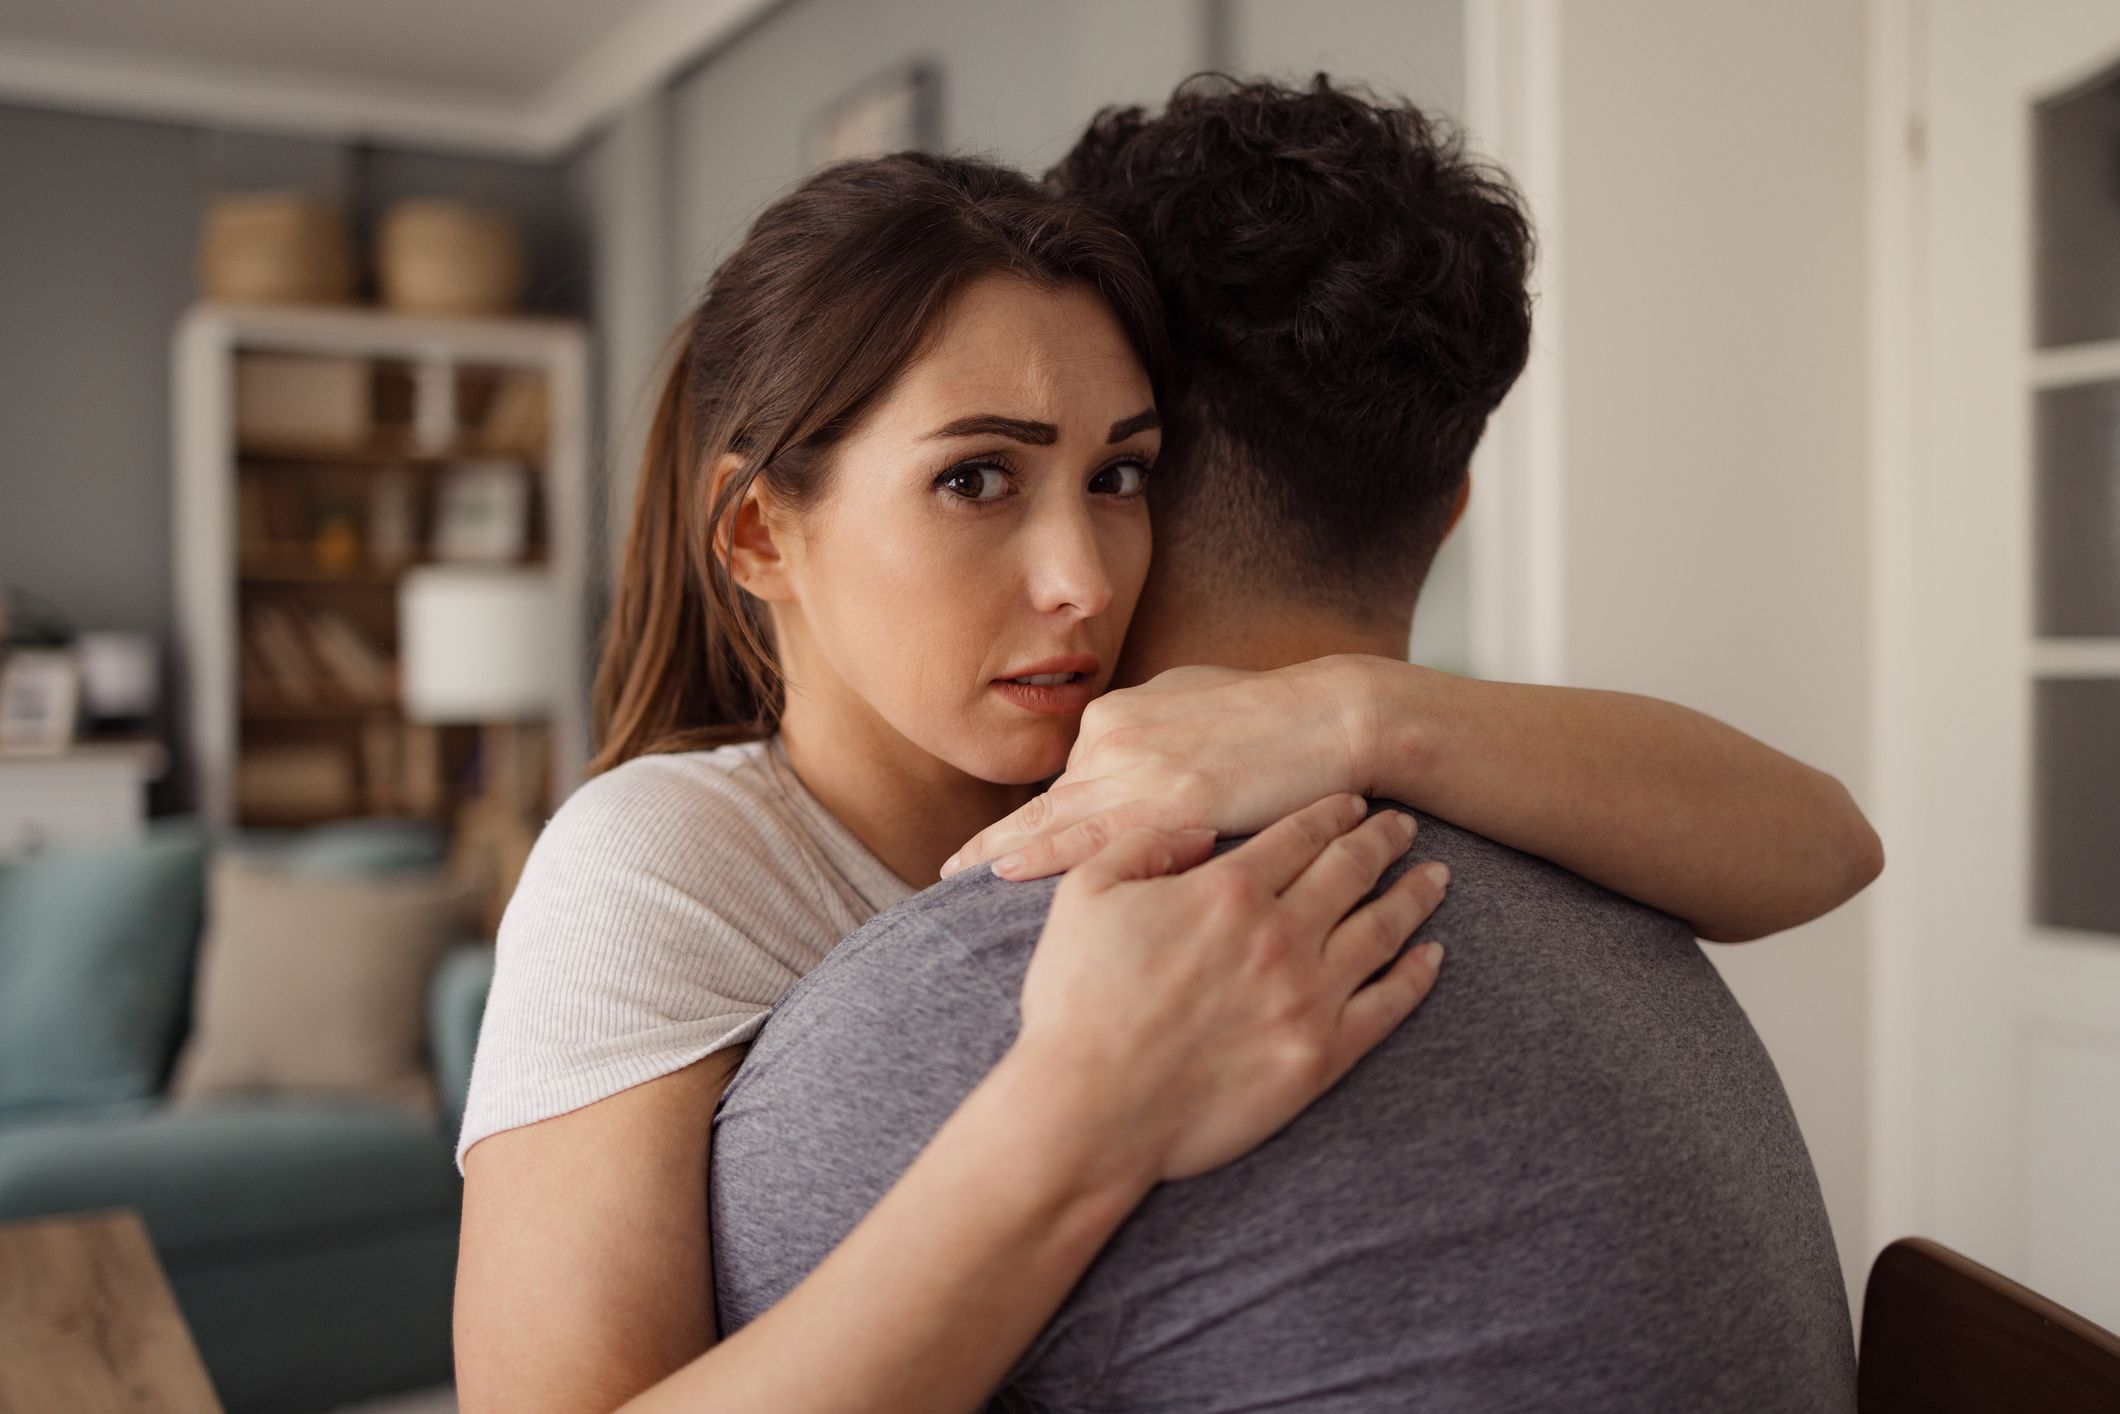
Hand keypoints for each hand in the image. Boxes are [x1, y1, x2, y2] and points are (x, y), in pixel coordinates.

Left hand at [944, 657, 1404, 880]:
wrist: (1334, 719)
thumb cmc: (1275, 718)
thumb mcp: (1196, 706)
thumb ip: (1154, 731)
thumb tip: (1130, 755)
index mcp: (1118, 714)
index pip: (1066, 782)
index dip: (1030, 819)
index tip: (994, 844)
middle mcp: (1113, 736)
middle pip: (1044, 801)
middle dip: (993, 838)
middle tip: (944, 870)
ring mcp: (1135, 767)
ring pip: (1053, 818)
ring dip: (1000, 850)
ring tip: (956, 879)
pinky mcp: (1167, 800)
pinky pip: (1091, 836)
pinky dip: (1043, 855)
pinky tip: (1004, 872)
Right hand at [1010, 793, 1447, 1183]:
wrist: (1088, 1109)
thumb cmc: (1075, 1001)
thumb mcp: (1086, 895)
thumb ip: (1145, 846)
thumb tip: (1202, 831)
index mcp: (1226, 890)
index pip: (1298, 835)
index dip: (1332, 813)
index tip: (1354, 802)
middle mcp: (1279, 935)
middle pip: (1351, 871)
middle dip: (1383, 841)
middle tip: (1405, 827)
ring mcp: (1307, 997)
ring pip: (1382, 930)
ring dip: (1413, 896)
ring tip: (1436, 877)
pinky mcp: (1320, 1057)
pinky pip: (1388, 1007)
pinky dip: (1417, 976)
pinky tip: (1432, 957)